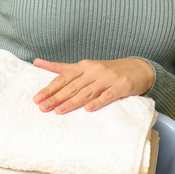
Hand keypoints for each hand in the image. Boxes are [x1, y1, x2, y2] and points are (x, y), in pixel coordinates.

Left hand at [31, 58, 154, 113]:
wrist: (138, 68)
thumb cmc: (107, 70)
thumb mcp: (84, 67)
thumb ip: (61, 67)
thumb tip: (36, 62)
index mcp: (84, 66)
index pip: (63, 78)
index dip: (50, 88)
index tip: (37, 99)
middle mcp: (95, 70)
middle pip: (73, 86)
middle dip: (57, 97)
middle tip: (43, 108)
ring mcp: (108, 78)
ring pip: (87, 91)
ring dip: (73, 102)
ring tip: (59, 111)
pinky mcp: (121, 86)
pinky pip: (108, 95)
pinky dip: (98, 102)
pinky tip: (89, 109)